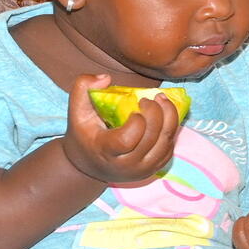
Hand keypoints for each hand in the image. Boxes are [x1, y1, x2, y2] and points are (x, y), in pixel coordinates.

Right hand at [60, 74, 180, 184]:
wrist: (89, 167)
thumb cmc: (84, 134)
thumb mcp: (77, 111)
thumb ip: (83, 87)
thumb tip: (106, 78)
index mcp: (105, 152)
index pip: (127, 140)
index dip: (137, 121)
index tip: (135, 107)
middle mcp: (126, 166)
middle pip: (151, 139)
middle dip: (157, 113)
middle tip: (151, 99)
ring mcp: (142, 170)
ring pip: (165, 143)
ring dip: (169, 118)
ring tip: (162, 100)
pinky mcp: (154, 169)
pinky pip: (169, 147)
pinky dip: (171, 129)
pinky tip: (165, 114)